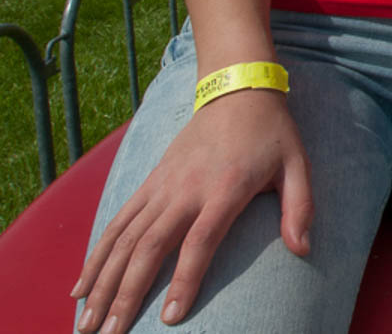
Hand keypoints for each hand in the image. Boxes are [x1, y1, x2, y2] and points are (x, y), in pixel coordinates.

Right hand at [73, 90, 310, 330]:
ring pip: (123, 240)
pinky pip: (117, 223)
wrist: (236, 89)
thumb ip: (300, 208)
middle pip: (149, 248)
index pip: (198, 242)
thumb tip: (303, 250)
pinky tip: (80, 287)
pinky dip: (96, 256)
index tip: (169, 319)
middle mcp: (185, 190)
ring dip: (102, 282)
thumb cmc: (272, 133)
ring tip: (86, 323)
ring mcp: (161, 186)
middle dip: (126, 295)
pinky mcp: (149, 183)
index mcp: (225, 189)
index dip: (184, 280)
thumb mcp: (298, 165)